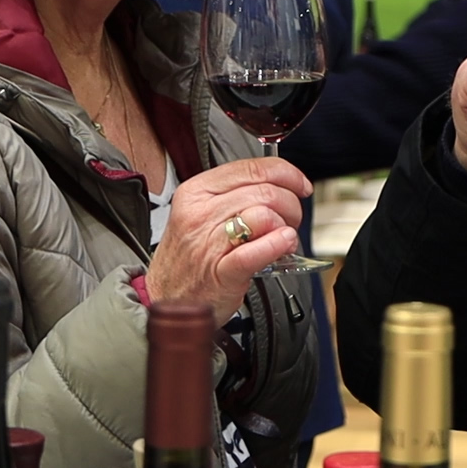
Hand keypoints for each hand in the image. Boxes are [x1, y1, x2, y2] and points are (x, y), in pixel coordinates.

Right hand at [144, 156, 309, 324]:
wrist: (167, 299)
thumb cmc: (189, 258)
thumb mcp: (201, 213)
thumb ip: (235, 195)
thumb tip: (278, 183)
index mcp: (196, 192)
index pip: (250, 168)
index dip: (285, 173)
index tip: (299, 184)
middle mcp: (199, 213)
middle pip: (263, 190)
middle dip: (290, 203)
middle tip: (292, 218)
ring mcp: (208, 243)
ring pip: (263, 214)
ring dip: (286, 225)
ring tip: (285, 236)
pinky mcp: (220, 272)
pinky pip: (256, 250)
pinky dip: (277, 244)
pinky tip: (284, 243)